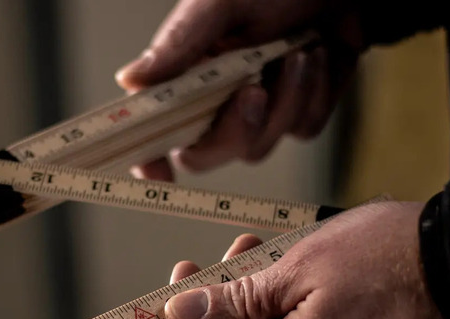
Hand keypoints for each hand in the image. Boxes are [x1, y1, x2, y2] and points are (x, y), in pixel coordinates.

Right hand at [116, 0, 363, 180]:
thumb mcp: (222, 4)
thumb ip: (180, 44)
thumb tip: (129, 80)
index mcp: (187, 75)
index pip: (156, 131)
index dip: (149, 157)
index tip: (157, 171)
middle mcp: (216, 101)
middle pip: (207, 155)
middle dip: (236, 128)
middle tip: (256, 89)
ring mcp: (259, 112)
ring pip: (259, 146)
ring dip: (286, 99)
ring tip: (302, 51)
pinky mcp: (298, 114)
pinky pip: (301, 130)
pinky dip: (314, 95)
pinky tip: (320, 56)